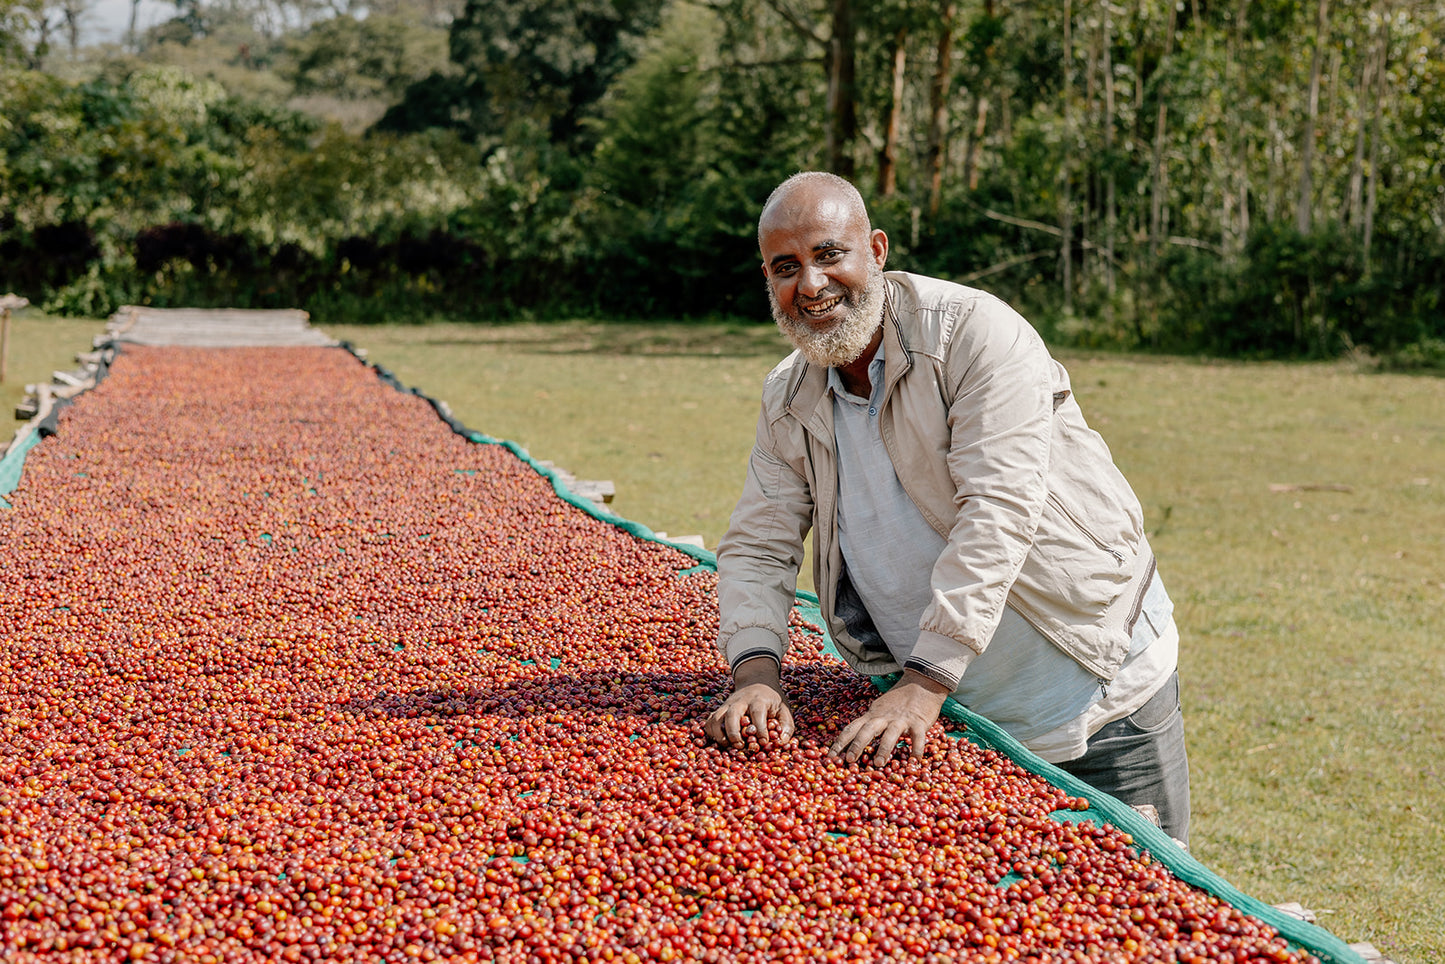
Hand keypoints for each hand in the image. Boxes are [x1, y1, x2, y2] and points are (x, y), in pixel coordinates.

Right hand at [705, 656, 793, 747]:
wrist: (756, 682)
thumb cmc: (771, 700)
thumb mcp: (783, 709)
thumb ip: (786, 726)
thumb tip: (781, 742)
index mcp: (758, 699)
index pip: (757, 713)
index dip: (760, 729)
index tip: (763, 742)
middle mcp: (740, 701)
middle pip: (732, 714)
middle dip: (734, 733)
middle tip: (741, 746)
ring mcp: (727, 705)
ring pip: (717, 718)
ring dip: (720, 734)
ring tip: (729, 746)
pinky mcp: (720, 710)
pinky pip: (710, 721)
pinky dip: (711, 733)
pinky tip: (721, 741)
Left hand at [829, 670, 949, 765]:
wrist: (922, 683)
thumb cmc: (899, 702)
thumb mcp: (879, 710)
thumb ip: (870, 724)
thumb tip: (855, 743)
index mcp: (872, 715)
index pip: (852, 728)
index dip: (840, 743)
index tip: (830, 757)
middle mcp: (884, 717)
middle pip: (867, 730)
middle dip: (857, 744)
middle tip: (849, 760)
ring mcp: (901, 719)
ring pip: (890, 733)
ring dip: (883, 748)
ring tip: (878, 763)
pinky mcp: (919, 722)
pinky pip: (918, 737)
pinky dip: (916, 749)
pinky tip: (914, 761)